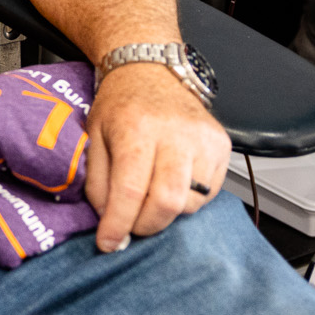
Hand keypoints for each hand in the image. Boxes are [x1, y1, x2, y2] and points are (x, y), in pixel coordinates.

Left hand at [83, 62, 231, 252]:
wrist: (151, 71)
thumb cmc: (120, 104)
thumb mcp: (93, 137)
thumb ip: (97, 182)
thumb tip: (108, 223)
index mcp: (136, 128)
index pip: (130, 191)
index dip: (118, 225)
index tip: (108, 243)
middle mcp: (175, 133)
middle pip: (167, 202)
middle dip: (145, 226)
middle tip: (130, 226)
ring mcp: (203, 139)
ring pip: (190, 202)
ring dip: (166, 214)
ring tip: (149, 199)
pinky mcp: (222, 146)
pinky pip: (209, 193)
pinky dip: (187, 201)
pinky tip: (170, 185)